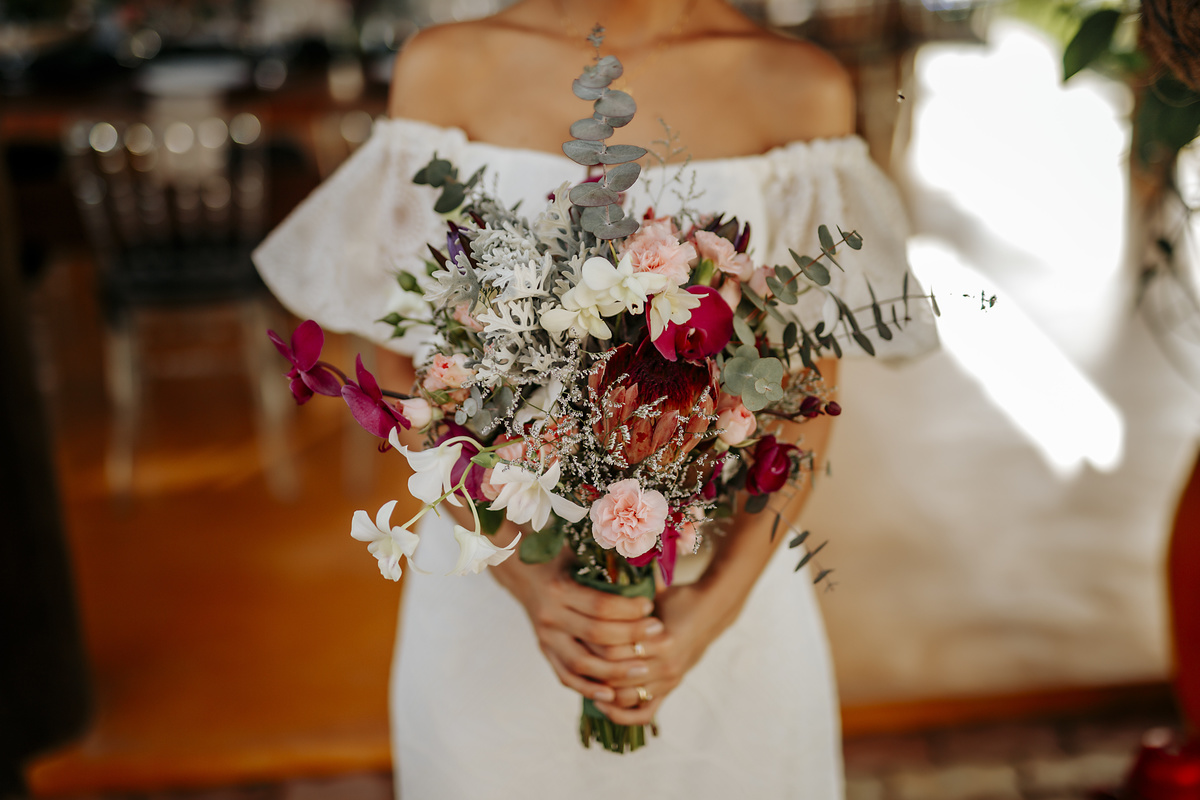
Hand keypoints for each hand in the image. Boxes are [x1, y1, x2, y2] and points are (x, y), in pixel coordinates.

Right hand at [490, 546, 665, 704]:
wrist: (525, 573)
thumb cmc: (562, 560)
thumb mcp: (582, 553)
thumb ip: (613, 563)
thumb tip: (654, 572)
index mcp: (560, 590)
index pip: (600, 606)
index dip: (628, 609)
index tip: (650, 606)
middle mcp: (550, 616)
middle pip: (596, 635)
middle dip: (631, 637)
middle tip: (658, 633)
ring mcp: (546, 638)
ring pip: (582, 663)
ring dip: (615, 671)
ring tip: (644, 669)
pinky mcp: (545, 652)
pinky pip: (566, 677)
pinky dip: (588, 688)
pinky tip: (612, 694)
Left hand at [586, 582, 718, 725]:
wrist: (712, 612)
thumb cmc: (679, 598)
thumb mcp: (655, 593)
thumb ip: (630, 593)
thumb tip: (600, 574)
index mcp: (664, 640)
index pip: (616, 650)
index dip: (592, 644)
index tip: (577, 634)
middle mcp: (668, 665)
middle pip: (617, 675)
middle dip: (593, 667)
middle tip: (575, 656)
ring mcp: (669, 681)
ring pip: (626, 697)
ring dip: (603, 690)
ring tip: (584, 676)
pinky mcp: (669, 690)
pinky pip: (643, 714)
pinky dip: (622, 714)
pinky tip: (603, 703)